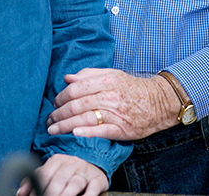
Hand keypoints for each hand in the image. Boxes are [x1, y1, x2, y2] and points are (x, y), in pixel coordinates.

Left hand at [18, 154, 107, 195]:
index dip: (38, 187)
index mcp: (57, 160)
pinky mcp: (98, 180)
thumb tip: (21, 193)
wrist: (95, 163)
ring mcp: (85, 171)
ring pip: (75, 182)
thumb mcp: (51, 171)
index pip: (45, 173)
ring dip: (66, 194)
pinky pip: (92, 189)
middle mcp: (71, 163)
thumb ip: (35, 180)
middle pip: (59, 179)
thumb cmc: (69, 170)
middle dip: (51, 193)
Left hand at [47, 68, 179, 140]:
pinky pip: (102, 131)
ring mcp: (116, 114)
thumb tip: (67, 78)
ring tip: (54, 130)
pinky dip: (88, 133)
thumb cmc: (132, 88)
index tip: (54, 104)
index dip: (61, 97)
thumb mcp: (112, 75)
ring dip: (66, 126)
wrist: (159, 102)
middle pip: (77, 105)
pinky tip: (75, 134)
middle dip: (59, 114)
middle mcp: (109, 97)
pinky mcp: (123, 129)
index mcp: (105, 82)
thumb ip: (88, 75)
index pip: (75, 89)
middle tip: (49, 120)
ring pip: (86, 119)